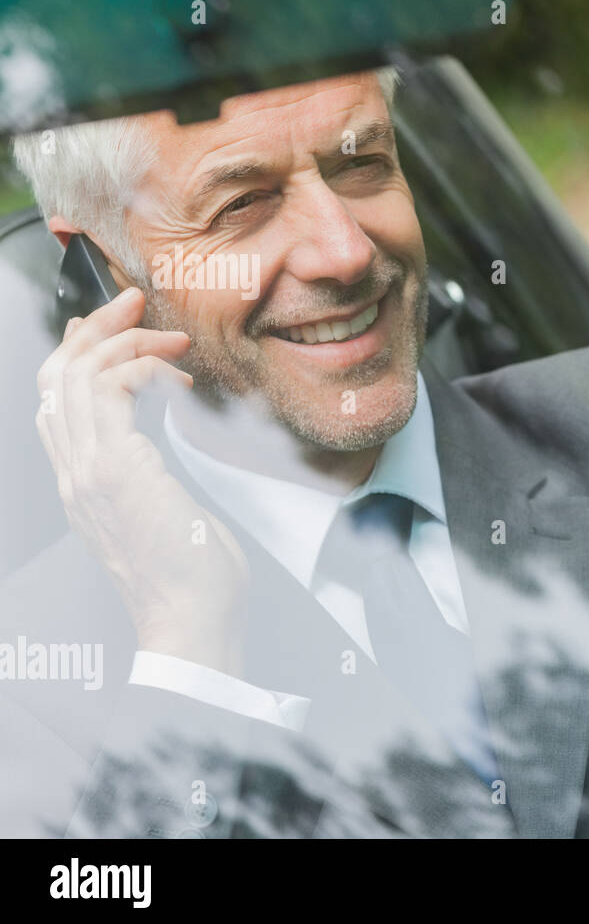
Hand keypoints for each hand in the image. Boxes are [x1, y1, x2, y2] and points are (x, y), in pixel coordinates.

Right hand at [34, 287, 248, 674]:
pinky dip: (143, 367)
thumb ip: (154, 470)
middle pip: (57, 377)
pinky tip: (176, 379)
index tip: (115, 328)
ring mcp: (88, 471)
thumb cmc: (195, 576)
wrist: (193, 620)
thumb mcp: (168, 510)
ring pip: (75, 375)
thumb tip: (168, 433)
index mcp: (83, 483)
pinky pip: (111, 389)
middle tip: (135, 303)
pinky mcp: (114, 469)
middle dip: (96, 329)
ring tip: (169, 337)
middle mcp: (74, 473)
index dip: (79, 354)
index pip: (58, 401)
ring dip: (124, 340)